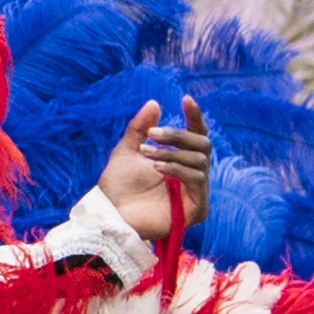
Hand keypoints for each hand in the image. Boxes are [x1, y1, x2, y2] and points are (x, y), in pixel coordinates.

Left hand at [97, 99, 212, 245]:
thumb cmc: (118, 187)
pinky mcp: (198, 208)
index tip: (185, 99)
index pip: (196, 136)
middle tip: (153, 134)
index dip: (195, 117)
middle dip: (178, 135)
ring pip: (199, 160)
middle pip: (203, 144)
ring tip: (147, 155)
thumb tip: (154, 102)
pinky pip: (197, 178)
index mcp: (179, 161)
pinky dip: (176, 168)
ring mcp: (196, 192)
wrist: (110, 214)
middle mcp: (192, 175)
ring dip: (171, 153)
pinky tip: (156, 167)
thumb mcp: (128, 151)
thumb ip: (140, 128)